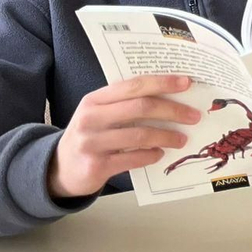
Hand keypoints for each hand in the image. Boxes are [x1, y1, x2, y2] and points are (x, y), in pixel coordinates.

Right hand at [48, 74, 200, 199]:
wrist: (58, 168)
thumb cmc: (90, 135)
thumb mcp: (100, 113)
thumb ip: (126, 103)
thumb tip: (172, 97)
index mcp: (95, 99)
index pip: (134, 85)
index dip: (163, 83)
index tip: (187, 83)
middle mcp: (91, 118)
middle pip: (141, 108)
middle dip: (173, 111)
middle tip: (193, 116)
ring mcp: (92, 143)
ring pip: (140, 135)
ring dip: (167, 136)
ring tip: (182, 139)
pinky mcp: (96, 166)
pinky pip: (132, 158)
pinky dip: (151, 155)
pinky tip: (160, 154)